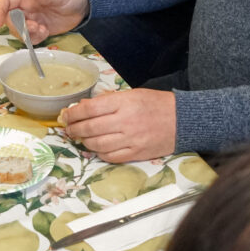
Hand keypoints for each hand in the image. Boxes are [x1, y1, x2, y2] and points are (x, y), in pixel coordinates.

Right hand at [0, 0, 88, 41]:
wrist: (82, 4)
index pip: (6, 1)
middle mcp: (26, 8)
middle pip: (10, 20)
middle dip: (19, 27)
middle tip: (35, 27)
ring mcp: (32, 19)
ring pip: (19, 31)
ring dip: (28, 34)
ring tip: (43, 29)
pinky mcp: (39, 29)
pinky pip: (30, 38)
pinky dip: (35, 39)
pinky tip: (46, 32)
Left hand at [62, 89, 176, 161]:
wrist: (183, 120)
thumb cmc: (156, 104)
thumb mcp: (132, 94)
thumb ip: (108, 100)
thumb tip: (83, 106)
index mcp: (123, 103)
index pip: (89, 109)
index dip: (73, 113)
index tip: (66, 115)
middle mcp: (125, 122)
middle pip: (89, 128)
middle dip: (74, 129)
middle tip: (69, 129)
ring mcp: (131, 139)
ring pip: (97, 145)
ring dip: (84, 142)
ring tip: (81, 138)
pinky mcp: (136, 153)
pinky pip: (110, 156)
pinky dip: (99, 153)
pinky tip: (97, 147)